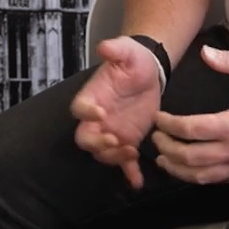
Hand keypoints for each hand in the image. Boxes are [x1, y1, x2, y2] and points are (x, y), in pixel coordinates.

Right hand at [70, 36, 166, 189]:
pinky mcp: (128, 142)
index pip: (79, 108)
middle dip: (97, 143)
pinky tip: (138, 182)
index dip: (86, 113)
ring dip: (115, 157)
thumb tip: (105, 46)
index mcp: (92, 97)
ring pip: (103, 153)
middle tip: (115, 140)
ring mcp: (112, 132)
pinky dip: (130, 174)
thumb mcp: (127, 51)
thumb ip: (116, 50)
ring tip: (132, 151)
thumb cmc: (133, 61)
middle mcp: (97, 119)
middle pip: (85, 138)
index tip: (100, 112)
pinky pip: (125, 163)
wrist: (149, 73)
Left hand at [151, 47, 228, 183]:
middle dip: (166, 148)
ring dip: (176, 168)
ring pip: (200, 175)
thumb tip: (204, 52)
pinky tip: (185, 168)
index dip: (169, 125)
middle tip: (155, 138)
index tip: (158, 118)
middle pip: (189, 156)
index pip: (191, 129)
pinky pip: (215, 180)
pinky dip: (195, 176)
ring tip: (161, 159)